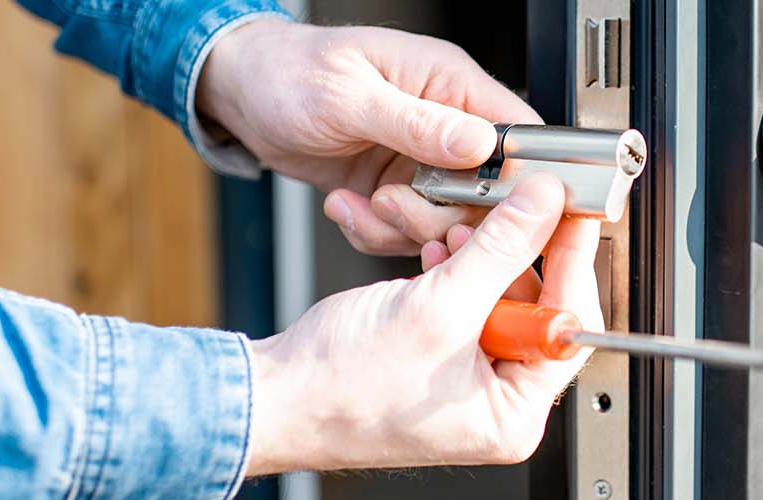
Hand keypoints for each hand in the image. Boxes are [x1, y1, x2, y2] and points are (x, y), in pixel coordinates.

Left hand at [199, 20, 541, 254]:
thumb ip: (417, 122)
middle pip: (487, 193)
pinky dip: (373, 232)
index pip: (518, 134)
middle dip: (440, 214)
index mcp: (450, 83)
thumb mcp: (348, 96)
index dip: (519, 179)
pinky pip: (407, 232)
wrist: (243, 95)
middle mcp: (445, 125)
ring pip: (446, 222)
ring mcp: (422, 162)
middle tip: (393, 203)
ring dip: (400, 227)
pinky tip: (345, 206)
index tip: (491, 210)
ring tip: (359, 203)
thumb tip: (479, 143)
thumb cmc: (288, 72)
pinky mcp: (396, 191)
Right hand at [244, 175, 602, 473]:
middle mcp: (497, 402)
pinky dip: (455, 271)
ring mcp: (467, 380)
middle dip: (516, 255)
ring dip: (480, 257)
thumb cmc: (340, 388)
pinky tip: (438, 254)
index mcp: (513, 414)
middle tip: (515, 209)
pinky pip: (466, 303)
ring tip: (458, 233)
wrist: (273, 395)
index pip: (569, 326)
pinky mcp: (440, 357)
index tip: (573, 214)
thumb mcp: (438, 307)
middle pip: (537, 307)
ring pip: (499, 297)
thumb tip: (544, 208)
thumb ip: (501, 249)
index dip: (572, 262)